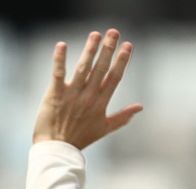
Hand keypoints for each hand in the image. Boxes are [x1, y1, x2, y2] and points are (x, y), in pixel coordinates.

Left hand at [33, 28, 142, 149]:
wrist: (56, 150)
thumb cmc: (80, 139)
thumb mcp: (104, 129)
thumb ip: (122, 117)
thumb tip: (140, 107)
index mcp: (100, 103)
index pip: (114, 77)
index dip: (121, 60)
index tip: (127, 45)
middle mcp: (88, 97)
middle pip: (101, 69)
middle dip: (108, 49)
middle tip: (113, 32)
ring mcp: (72, 95)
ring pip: (83, 68)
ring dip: (90, 50)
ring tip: (95, 34)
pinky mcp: (55, 94)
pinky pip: (58, 74)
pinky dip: (59, 59)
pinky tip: (62, 45)